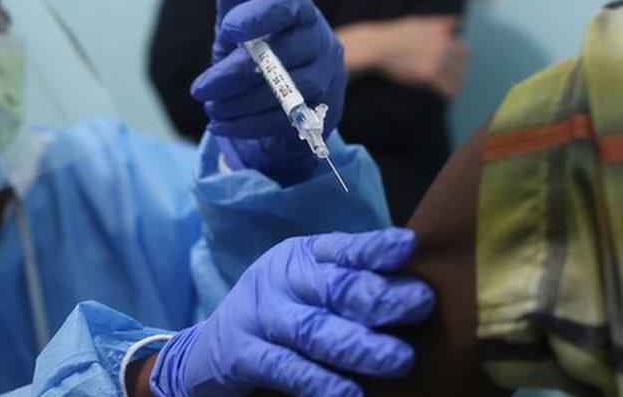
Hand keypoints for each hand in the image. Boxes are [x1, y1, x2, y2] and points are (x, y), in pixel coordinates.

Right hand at [149, 228, 434, 395]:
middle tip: (421, 305)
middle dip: (379, 295)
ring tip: (399, 359)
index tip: (408, 247)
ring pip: (314, 330)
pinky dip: (319, 382)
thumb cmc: (278, 316)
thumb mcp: (307, 289)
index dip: (375, 248)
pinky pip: (286, 368)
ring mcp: (259, 316)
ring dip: (359, 345)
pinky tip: (351, 394)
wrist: (207, 351)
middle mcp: (279, 280)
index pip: (343, 248)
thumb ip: (349, 283)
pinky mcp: (243, 355)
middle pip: (334, 286)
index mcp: (300, 257)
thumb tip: (414, 289)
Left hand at [191, 0, 346, 184]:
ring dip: (241, 103)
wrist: (286, 98)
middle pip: (282, 55)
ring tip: (210, 108)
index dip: (258, 16)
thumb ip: (235, 11)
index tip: (227, 28)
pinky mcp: (322, 113)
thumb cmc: (260, 52)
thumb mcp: (242, 32)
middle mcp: (321, 42)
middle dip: (235, 74)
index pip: (285, 8)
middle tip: (200, 89)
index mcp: (300, 13)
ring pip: (286, 92)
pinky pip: (285, 120)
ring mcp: (327, 78)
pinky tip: (220, 125)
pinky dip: (248, 125)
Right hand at [348, 16, 468, 98]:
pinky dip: (449, 94)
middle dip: (460, 73)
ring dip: (456, 85)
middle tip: (455, 81)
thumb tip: (458, 21)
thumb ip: (439, 23)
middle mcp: (442, 46)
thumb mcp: (418, 23)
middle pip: (462, 64)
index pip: (464, 49)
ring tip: (451, 91)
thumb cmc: (393, 35)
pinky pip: (447, 88)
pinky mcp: (428, 75)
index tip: (456, 66)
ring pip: (457, 77)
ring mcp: (436, 61)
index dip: (461, 59)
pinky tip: (447, 98)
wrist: (377, 47)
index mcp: (442, 34)